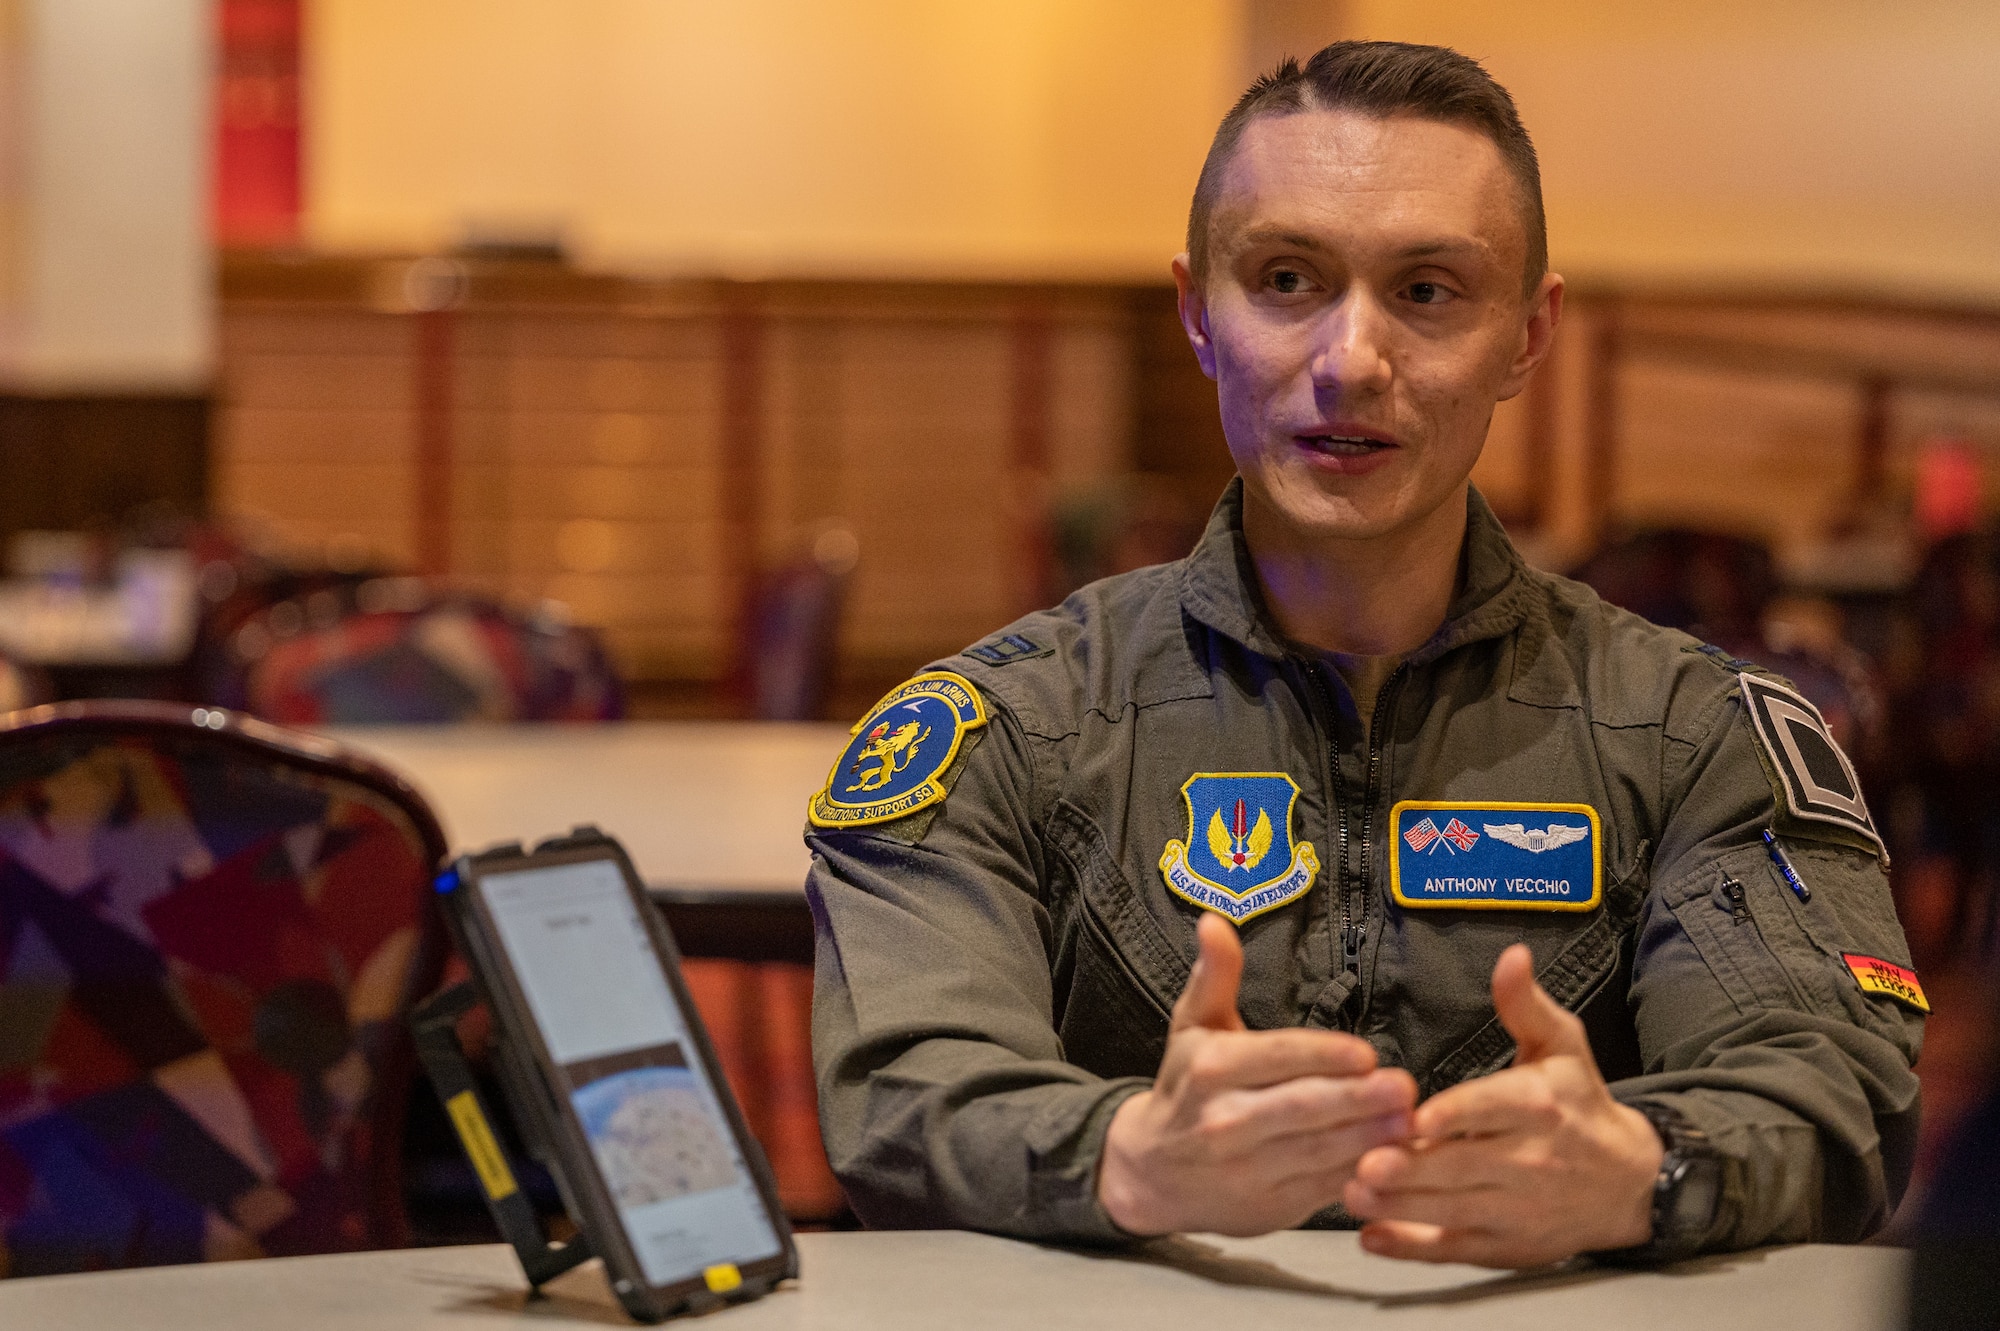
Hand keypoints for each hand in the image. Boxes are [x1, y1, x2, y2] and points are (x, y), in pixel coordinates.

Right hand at [1097, 913, 1417, 1236]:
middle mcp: (1223, 1120)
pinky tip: (1392, 1159)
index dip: (1322, 1056)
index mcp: (1209, 1069)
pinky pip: (1319, 1189)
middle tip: (1404, 1088)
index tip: (1366, 1053)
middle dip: (1356, 1100)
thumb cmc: (1185, 1088)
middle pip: (1300, 1108)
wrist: (1150, 1172)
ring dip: (1368, 1138)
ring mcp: (1245, 1169)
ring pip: (1316, 1152)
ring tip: (1410, 1122)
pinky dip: (1357, 1175)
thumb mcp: (1192, 1026)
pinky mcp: (1268, 1207)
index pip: (1274, 1058)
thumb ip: (1214, 975)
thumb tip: (1213, 921)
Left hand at [1343, 943, 1662, 1267]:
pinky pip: (1455, 1249)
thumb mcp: (1561, 1046)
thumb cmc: (1580, 1106)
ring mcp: (1518, 1210)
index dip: (1455, 1116)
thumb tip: (1511, 956)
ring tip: (1353, 1194)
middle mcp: (1531, 1161)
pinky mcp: (1507, 1246)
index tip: (1417, 1118)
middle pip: (1463, 1167)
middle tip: (1363, 1163)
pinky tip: (1374, 1237)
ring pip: (1453, 1210)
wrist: (1631, 1183)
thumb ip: (1524, 1005)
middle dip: (1412, 1168)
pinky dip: (1413, 1247)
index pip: (1492, 1109)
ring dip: (1401, 1205)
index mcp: (1539, 1106)